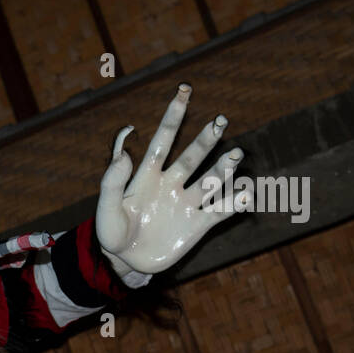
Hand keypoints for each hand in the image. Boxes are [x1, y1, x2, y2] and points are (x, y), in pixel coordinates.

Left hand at [96, 83, 251, 276]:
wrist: (123, 261)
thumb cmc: (111, 231)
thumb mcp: (106, 208)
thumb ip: (112, 182)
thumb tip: (124, 153)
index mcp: (148, 175)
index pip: (163, 140)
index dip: (173, 116)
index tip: (184, 91)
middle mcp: (172, 183)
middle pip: (192, 157)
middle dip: (206, 140)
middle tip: (220, 121)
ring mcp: (186, 203)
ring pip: (210, 180)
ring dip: (224, 168)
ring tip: (236, 155)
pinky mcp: (197, 225)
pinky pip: (220, 210)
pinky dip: (235, 202)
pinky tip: (247, 193)